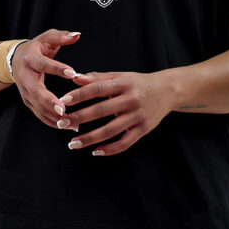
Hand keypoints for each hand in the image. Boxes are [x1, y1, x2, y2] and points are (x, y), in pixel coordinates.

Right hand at [10, 29, 81, 127]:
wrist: (15, 60)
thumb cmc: (37, 48)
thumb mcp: (47, 37)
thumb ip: (61, 36)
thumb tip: (77, 35)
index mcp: (31, 60)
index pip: (44, 64)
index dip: (57, 68)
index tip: (73, 73)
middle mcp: (25, 78)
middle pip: (36, 92)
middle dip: (49, 102)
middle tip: (63, 110)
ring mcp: (25, 92)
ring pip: (37, 107)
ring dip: (52, 116)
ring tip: (71, 122)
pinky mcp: (28, 102)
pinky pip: (39, 114)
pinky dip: (52, 122)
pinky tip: (67, 126)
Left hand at [58, 71, 172, 156]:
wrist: (168, 91)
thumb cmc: (139, 83)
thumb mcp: (121, 76)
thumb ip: (98, 78)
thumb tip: (75, 79)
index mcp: (125, 84)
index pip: (98, 89)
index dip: (80, 95)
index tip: (63, 101)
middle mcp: (132, 99)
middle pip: (101, 111)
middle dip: (79, 118)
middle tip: (60, 123)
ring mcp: (138, 116)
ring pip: (110, 130)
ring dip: (89, 138)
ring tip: (72, 143)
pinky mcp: (144, 129)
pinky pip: (125, 143)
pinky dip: (110, 149)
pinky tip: (95, 151)